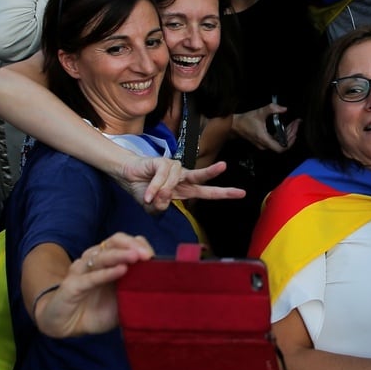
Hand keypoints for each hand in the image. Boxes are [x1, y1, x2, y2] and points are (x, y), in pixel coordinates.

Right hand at [35, 231, 154, 337]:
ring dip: (120, 255)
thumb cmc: (95, 311)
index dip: (139, 244)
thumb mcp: (122, 303)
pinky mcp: (72, 285)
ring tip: (136, 257)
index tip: (153, 256)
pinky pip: (90, 277)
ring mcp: (82, 271)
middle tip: (147, 255)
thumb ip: (137, 294)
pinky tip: (120, 271)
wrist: (65, 326)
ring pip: (101, 256)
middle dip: (132, 245)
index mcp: (108, 261)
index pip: (125, 242)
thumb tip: (164, 292)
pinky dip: (106, 273)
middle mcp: (95, 261)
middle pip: (114, 242)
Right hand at [116, 157, 242, 211]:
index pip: (207, 191)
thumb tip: (164, 198)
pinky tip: (148, 193)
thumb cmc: (144, 191)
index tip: (241, 193)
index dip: (223, 193)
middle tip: (224, 166)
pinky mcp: (162, 161)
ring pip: (172, 182)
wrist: (128, 177)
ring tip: (150, 198)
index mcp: (185, 189)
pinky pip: (161, 176)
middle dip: (212, 172)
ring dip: (160, 192)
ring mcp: (173, 168)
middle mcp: (183, 177)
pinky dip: (154, 187)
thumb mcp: (154, 207)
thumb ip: (161, 208)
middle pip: (200, 175)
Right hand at [233, 103, 296, 151]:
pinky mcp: (264, 142)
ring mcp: (264, 144)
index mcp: (264, 140)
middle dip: (291, 134)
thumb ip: (272, 109)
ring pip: (280, 143)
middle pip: (282, 145)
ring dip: (288, 135)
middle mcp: (265, 145)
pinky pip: (276, 141)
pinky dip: (282, 135)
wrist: (235, 126)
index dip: (290, 142)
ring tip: (293, 125)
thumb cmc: (246, 120)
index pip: (281, 148)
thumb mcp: (259, 112)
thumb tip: (284, 109)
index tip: (295, 132)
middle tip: (296, 124)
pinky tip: (286, 127)